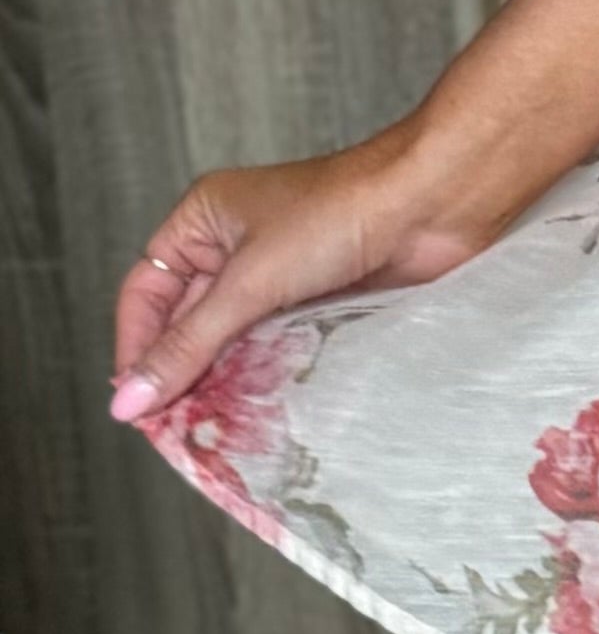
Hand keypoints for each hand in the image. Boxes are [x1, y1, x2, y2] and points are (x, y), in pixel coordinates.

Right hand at [111, 126, 504, 425]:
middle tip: (173, 428)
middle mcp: (236, 247)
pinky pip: (276, 348)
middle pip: (187, 322)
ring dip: (224, 380)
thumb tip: (131, 396)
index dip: (136, 347)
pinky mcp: (318, 301)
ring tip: (213, 428)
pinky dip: (266, 378)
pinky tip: (260, 410)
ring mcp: (279, 276)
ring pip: (233, 340)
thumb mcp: (251, 281)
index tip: (134, 403)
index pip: (146, 292)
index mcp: (204, 221)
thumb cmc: (343, 210)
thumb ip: (191, 344)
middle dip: (180, 371)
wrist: (432, 204)